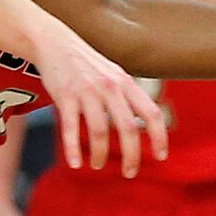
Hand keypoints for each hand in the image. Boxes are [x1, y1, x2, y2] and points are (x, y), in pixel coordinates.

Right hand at [33, 26, 168, 174]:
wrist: (54, 42)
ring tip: (98, 165)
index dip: (159, 136)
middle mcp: (110, 87)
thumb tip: (145, 120)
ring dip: (101, 154)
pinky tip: (75, 163)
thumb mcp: (114, 74)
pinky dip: (73, 149)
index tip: (161, 156)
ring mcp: (87, 91)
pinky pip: (70, 128)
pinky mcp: (65, 96)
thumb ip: (128, 95)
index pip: (151, 113)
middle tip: (130, 173)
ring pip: (100, 131)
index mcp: (126, 83)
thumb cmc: (86, 63)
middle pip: (127, 128)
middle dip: (131, 155)